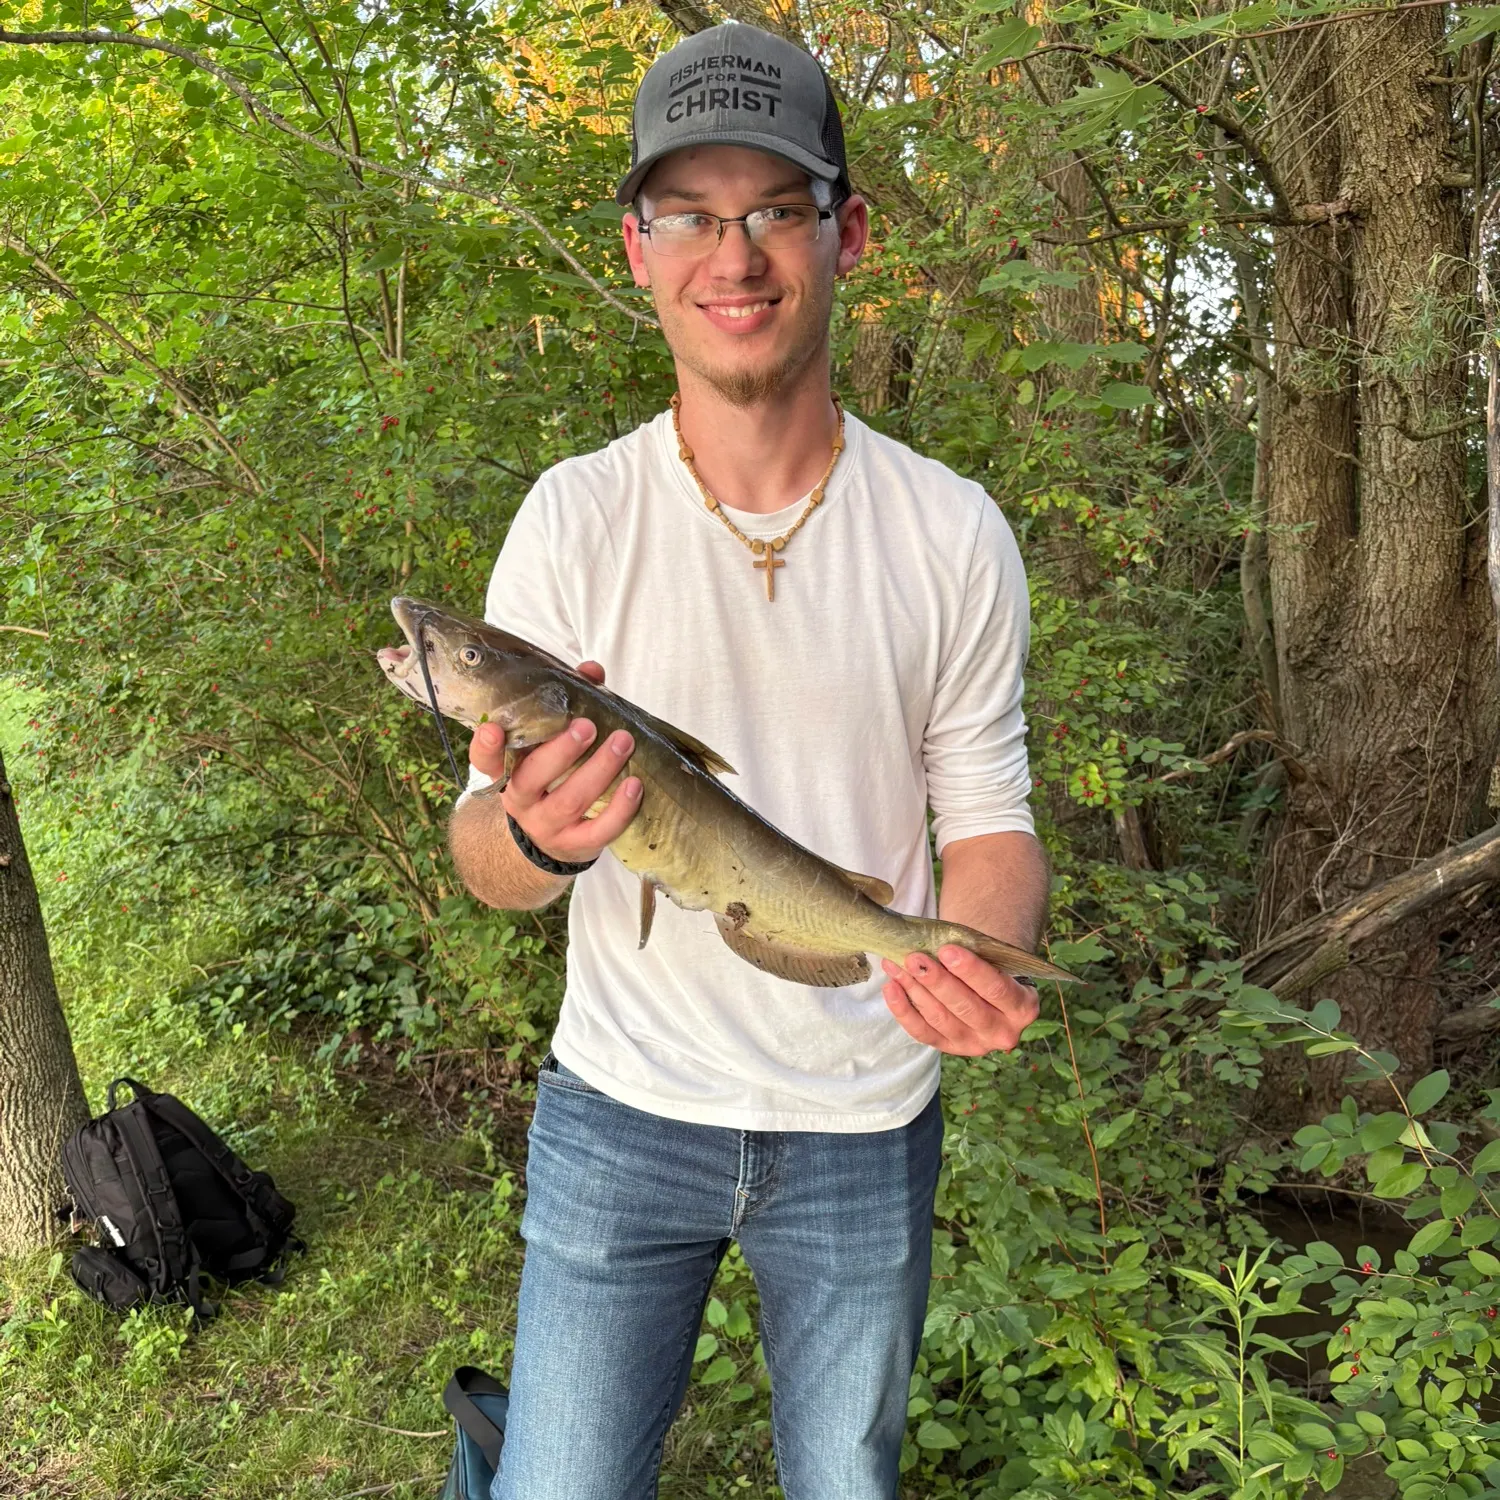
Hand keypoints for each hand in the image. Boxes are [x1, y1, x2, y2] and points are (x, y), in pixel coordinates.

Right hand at [468, 662, 641, 864]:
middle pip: (532, 778)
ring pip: (570, 801)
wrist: (549, 840)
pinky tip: (635, 785)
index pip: (485, 761)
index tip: (493, 729)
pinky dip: (620, 809)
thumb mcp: (549, 746)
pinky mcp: (576, 845)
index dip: (485, 747)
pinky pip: (598, 831)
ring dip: (599, 770)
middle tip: (587, 726)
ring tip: (623, 742)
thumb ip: (567, 705)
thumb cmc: (553, 777)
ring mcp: (547, 826)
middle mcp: (521, 801)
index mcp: (508, 772)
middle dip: (561, 751)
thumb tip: (591, 671)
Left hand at [880, 945, 1039, 1055]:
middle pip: (965, 1007)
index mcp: (1023, 1007)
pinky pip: (923, 1032)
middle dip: (936, 981)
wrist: (988, 989)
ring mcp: (975, 1044)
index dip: (971, 970)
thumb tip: (935, 943)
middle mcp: (1003, 1032)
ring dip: (915, 990)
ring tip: (896, 965)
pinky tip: (891, 988)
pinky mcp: (950, 1048)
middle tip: (914, 958)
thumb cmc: (991, 966)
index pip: (997, 988)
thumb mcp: (995, 960)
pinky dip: (903, 1010)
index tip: (946, 949)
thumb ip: (976, 954)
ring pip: (940, 1019)